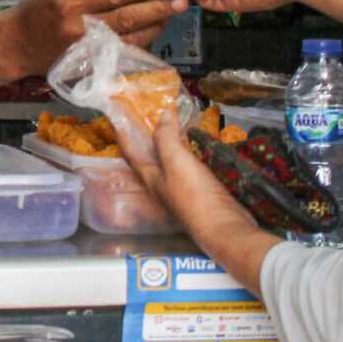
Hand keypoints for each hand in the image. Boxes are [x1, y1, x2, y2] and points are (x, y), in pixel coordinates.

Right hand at [4, 0, 186, 75]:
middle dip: (158, 10)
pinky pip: (123, 56)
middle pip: (127, 20)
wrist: (17, 44)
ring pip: (130, 40)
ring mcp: (85, 52)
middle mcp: (79, 29)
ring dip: (155, 27)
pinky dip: (140, 43)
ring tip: (170, 14)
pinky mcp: (89, 68)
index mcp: (71, 3)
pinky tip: (151, 32)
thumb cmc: (40, 8)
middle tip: (182, 1)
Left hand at [125, 114, 278, 293]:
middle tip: (152, 115)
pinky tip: (202, 145)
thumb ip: (166, 138)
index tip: (117, 116)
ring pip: (174, 161)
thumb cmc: (195, 196)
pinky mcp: (204, 192)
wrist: (225, 228)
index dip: (123, 134)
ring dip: (174, 143)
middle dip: (150, 137)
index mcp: (151, 179)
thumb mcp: (176, 162)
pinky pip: (194, 166)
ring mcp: (184, 190)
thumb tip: (162, 114)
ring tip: (178, 123)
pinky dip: (194, 152)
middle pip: (152, 157)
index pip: (131, 153)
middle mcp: (164, 185)